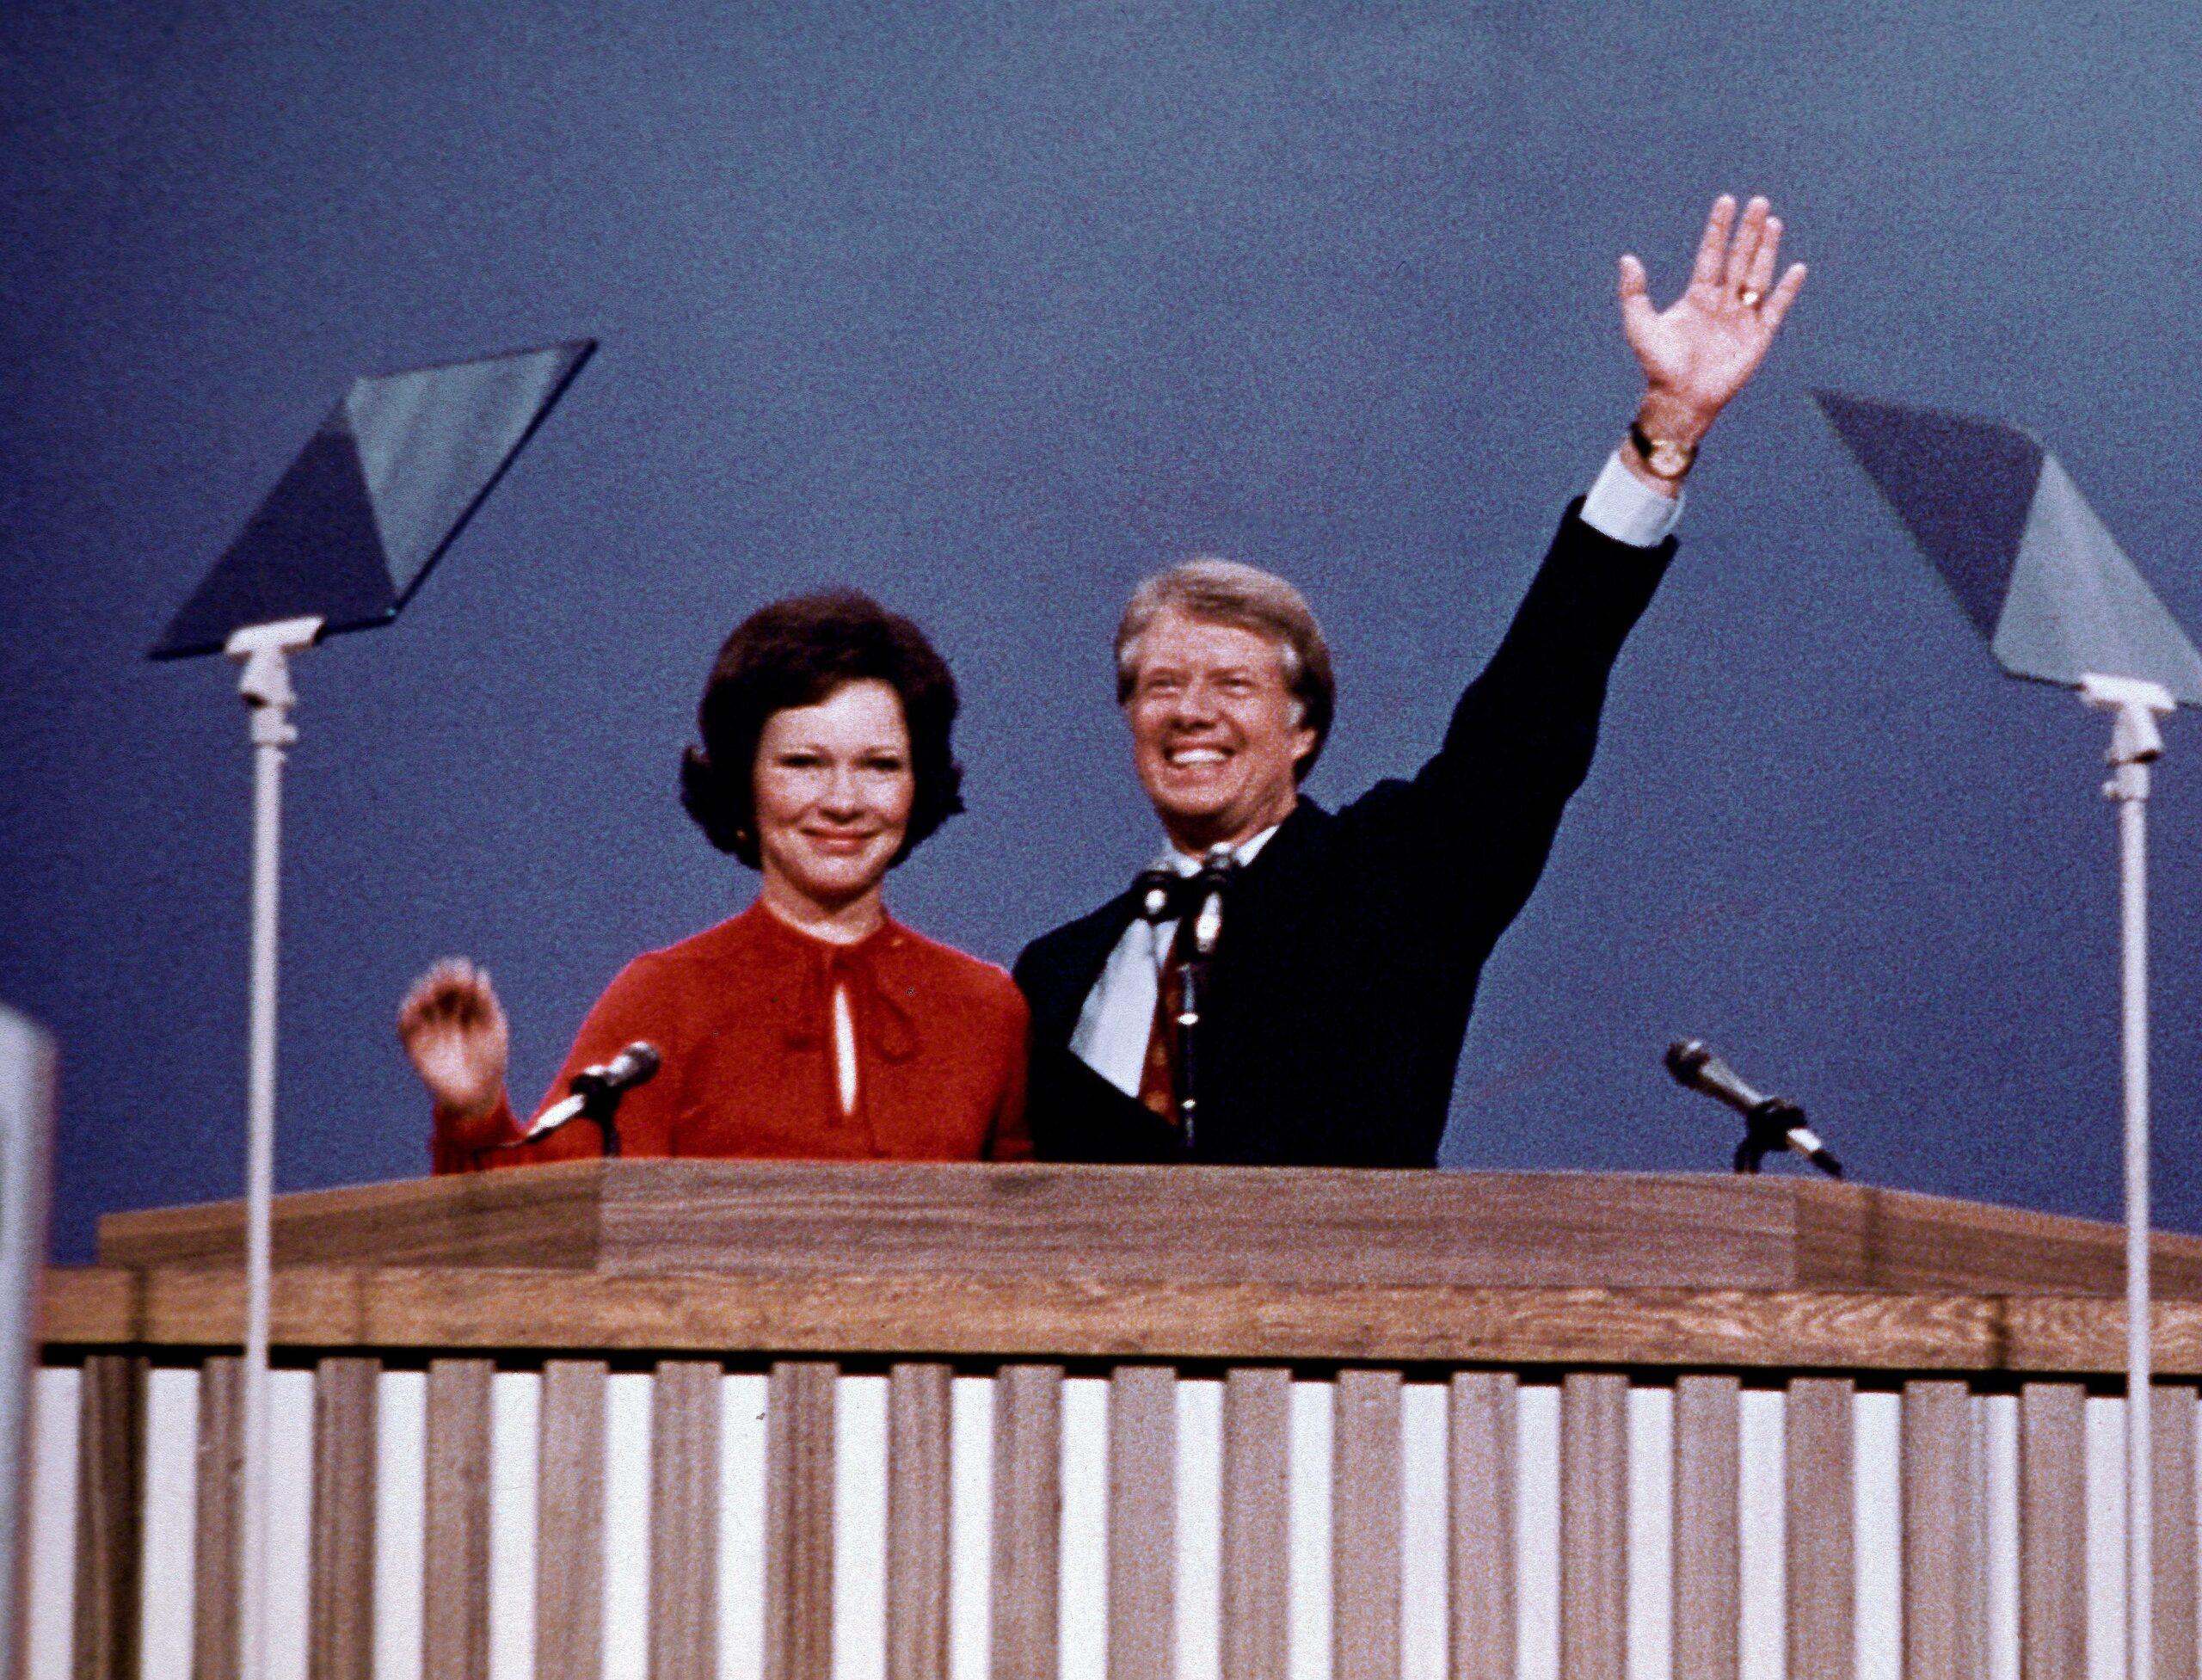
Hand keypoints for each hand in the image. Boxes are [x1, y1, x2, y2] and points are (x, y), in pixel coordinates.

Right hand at [397, 957, 508, 1116]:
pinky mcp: (415, 1045)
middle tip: (451, 978)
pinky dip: (407, 1012)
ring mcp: (429, 1029)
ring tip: (435, 990)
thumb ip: (486, 1003)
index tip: (464, 969)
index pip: (456, 983)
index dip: (457, 973)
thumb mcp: (493, 1029)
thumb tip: (480, 974)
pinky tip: (418, 1003)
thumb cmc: (491, 1061)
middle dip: (441, 980)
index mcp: (465, 1008)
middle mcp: (444, 1015)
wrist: (477, 1094)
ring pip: (419, 1002)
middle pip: (437, 988)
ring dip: (423, 991)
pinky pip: (405, 1025)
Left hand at [1618, 194, 1805, 446]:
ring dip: (1766, 250)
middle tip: (1758, 202)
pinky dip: (1786, 290)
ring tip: (1773, 222)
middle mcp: (1721, 302)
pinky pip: (1775, 308)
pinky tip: (1796, 268)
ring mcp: (1741, 317)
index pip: (1711, 254)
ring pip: (1757, 275)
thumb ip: (1634, 293)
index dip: (1718, 229)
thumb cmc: (1658, 365)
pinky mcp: (1758, 336)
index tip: (1726, 202)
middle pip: (1739, 258)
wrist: (1679, 399)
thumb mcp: (1640, 325)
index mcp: (1697, 296)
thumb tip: (1627, 259)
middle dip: (1748, 231)